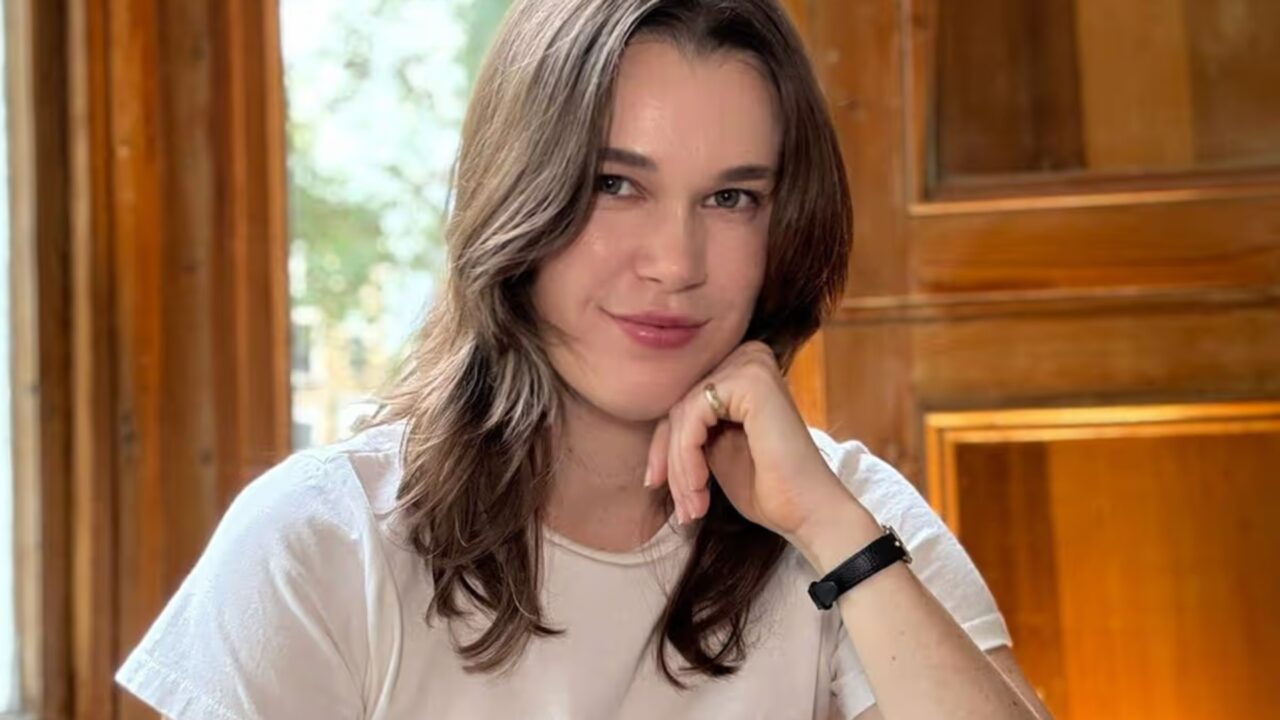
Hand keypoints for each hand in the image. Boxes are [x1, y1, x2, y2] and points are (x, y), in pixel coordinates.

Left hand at [643, 341, 857, 538]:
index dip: (663, 447)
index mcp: (743, 370)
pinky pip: (693, 415)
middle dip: (669, 459)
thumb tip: (651, 427)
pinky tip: (700, 488)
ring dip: (679, 467)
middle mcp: (749, 356)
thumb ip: (690, 428)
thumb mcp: (715, 450)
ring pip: (682, 413)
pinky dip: (687, 457)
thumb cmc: (768, 487)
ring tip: (691, 505)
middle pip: (679, 405)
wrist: (808, 512)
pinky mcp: (751, 380)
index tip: (656, 485)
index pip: (683, 402)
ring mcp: (751, 364)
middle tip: (680, 505)